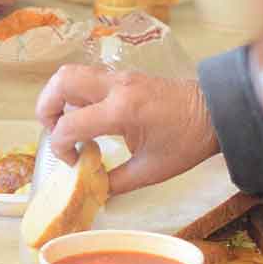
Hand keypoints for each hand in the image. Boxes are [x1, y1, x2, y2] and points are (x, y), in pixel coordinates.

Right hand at [35, 66, 216, 193]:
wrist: (216, 111)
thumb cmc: (187, 141)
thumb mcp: (151, 170)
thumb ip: (116, 182)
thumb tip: (93, 190)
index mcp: (121, 111)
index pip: (69, 124)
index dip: (60, 147)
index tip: (74, 162)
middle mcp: (115, 87)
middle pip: (60, 82)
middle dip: (46, 109)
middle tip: (55, 132)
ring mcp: (119, 76)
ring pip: (70, 73)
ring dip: (59, 97)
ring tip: (67, 122)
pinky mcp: (124, 75)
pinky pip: (88, 77)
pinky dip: (76, 94)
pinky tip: (89, 117)